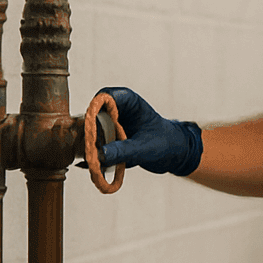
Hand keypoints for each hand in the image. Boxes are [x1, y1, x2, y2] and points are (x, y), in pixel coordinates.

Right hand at [84, 86, 202, 176]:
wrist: (173, 154)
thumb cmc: (165, 143)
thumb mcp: (145, 148)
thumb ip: (123, 150)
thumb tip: (99, 155)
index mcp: (128, 102)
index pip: (104, 96)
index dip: (94, 110)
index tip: (90, 127)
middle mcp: (116, 111)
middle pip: (92, 115)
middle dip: (88, 133)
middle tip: (90, 150)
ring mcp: (110, 125)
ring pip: (89, 131)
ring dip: (89, 146)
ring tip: (92, 161)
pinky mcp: (107, 139)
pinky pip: (94, 145)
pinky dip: (93, 155)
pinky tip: (93, 166)